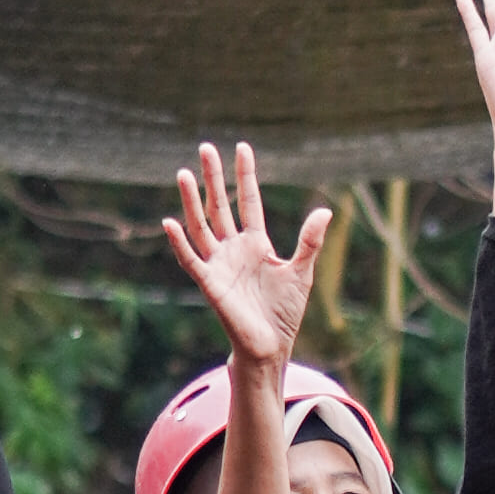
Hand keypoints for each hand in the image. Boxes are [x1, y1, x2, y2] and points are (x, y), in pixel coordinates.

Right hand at [165, 139, 331, 372]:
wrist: (270, 345)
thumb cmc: (284, 311)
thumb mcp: (301, 271)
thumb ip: (309, 241)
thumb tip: (324, 210)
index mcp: (256, 243)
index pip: (248, 201)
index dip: (245, 176)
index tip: (242, 148)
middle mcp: (233, 248)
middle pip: (219, 205)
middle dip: (213, 177)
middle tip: (205, 148)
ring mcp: (219, 264)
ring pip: (201, 225)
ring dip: (191, 201)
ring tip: (183, 174)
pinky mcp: (209, 283)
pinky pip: (191, 259)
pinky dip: (180, 242)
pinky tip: (170, 222)